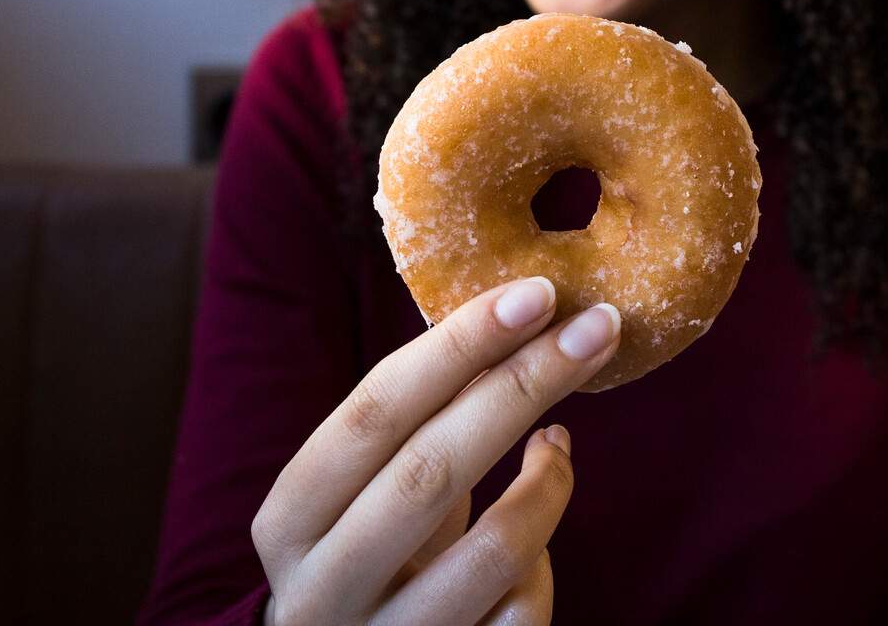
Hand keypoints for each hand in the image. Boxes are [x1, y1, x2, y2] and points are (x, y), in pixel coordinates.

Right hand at [252, 276, 621, 623]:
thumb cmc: (364, 558)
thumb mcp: (364, 492)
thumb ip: (415, 425)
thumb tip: (516, 319)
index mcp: (290, 519)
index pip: (373, 411)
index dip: (457, 346)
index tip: (537, 294)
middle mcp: (322, 589)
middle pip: (431, 472)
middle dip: (523, 386)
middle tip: (596, 326)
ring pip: (492, 555)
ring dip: (549, 485)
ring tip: (558, 445)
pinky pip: (520, 617)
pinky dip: (543, 567)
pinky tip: (537, 544)